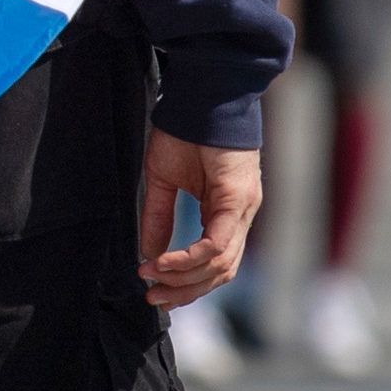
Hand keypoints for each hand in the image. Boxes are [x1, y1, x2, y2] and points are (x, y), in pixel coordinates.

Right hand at [138, 131, 263, 311]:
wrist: (200, 93)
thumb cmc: (183, 130)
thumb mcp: (163, 181)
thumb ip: (159, 218)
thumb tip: (148, 254)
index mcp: (226, 212)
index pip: (215, 263)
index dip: (187, 283)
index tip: (157, 289)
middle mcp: (240, 215)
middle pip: (221, 272)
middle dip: (186, 291)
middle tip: (154, 297)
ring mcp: (242, 208)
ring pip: (221, 264)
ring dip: (185, 279)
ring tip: (154, 279)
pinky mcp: (237, 198)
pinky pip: (216, 243)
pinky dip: (188, 258)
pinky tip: (163, 262)